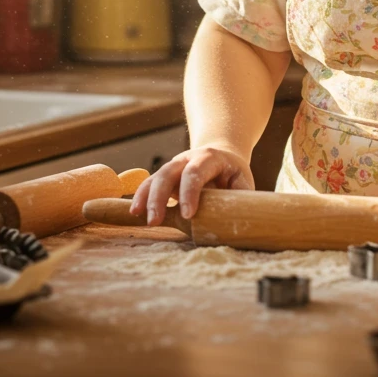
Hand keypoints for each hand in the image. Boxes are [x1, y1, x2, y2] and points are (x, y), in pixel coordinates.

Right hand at [129, 145, 254, 224]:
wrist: (222, 155)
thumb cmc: (233, 174)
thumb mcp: (242, 181)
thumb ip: (240, 197)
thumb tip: (237, 222)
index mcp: (210, 158)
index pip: (196, 172)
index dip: (190, 192)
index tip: (188, 215)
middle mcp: (187, 158)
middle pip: (168, 172)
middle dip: (160, 197)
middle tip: (155, 221)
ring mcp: (174, 166)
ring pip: (155, 177)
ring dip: (145, 197)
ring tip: (138, 216)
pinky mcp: (165, 176)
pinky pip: (149, 184)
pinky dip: (141, 196)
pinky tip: (135, 212)